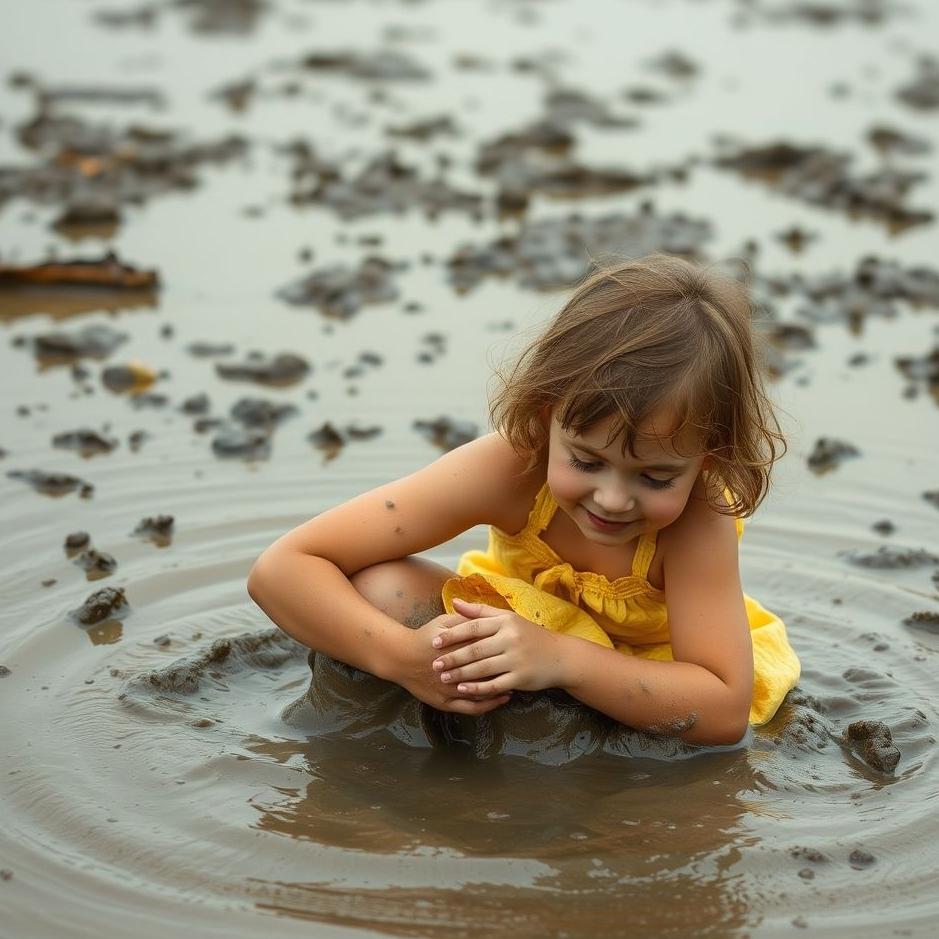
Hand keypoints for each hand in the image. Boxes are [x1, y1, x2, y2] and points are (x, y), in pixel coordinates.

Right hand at [396, 610, 512, 714]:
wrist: (400, 657)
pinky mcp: (445, 703)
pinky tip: (499, 699)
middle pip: (488, 673)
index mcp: (458, 649)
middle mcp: (456, 671)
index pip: (488, 651)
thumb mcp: (445, 622)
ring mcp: (450, 690)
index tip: (519, 648)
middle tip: (521, 669)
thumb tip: (490, 616)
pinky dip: (487, 705)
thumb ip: (467, 619)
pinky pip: (471, 707)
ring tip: (515, 686)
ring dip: (500, 690)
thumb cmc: (425, 636)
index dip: (505, 651)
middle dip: (506, 671)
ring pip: (482, 693)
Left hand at [430, 598, 565, 695]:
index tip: (434, 641)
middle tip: (434, 663)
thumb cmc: (529, 635)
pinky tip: (463, 689)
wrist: (560, 656)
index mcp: (506, 622)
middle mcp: (511, 639)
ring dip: (461, 674)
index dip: (452, 635)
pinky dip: (477, 688)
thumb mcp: (508, 618)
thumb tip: (453, 602)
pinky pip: (495, 684)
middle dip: (452, 658)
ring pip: (482, 668)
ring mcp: (516, 659)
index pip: (473, 627)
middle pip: (475, 649)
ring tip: (444, 678)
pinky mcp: (521, 678)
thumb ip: (480, 611)